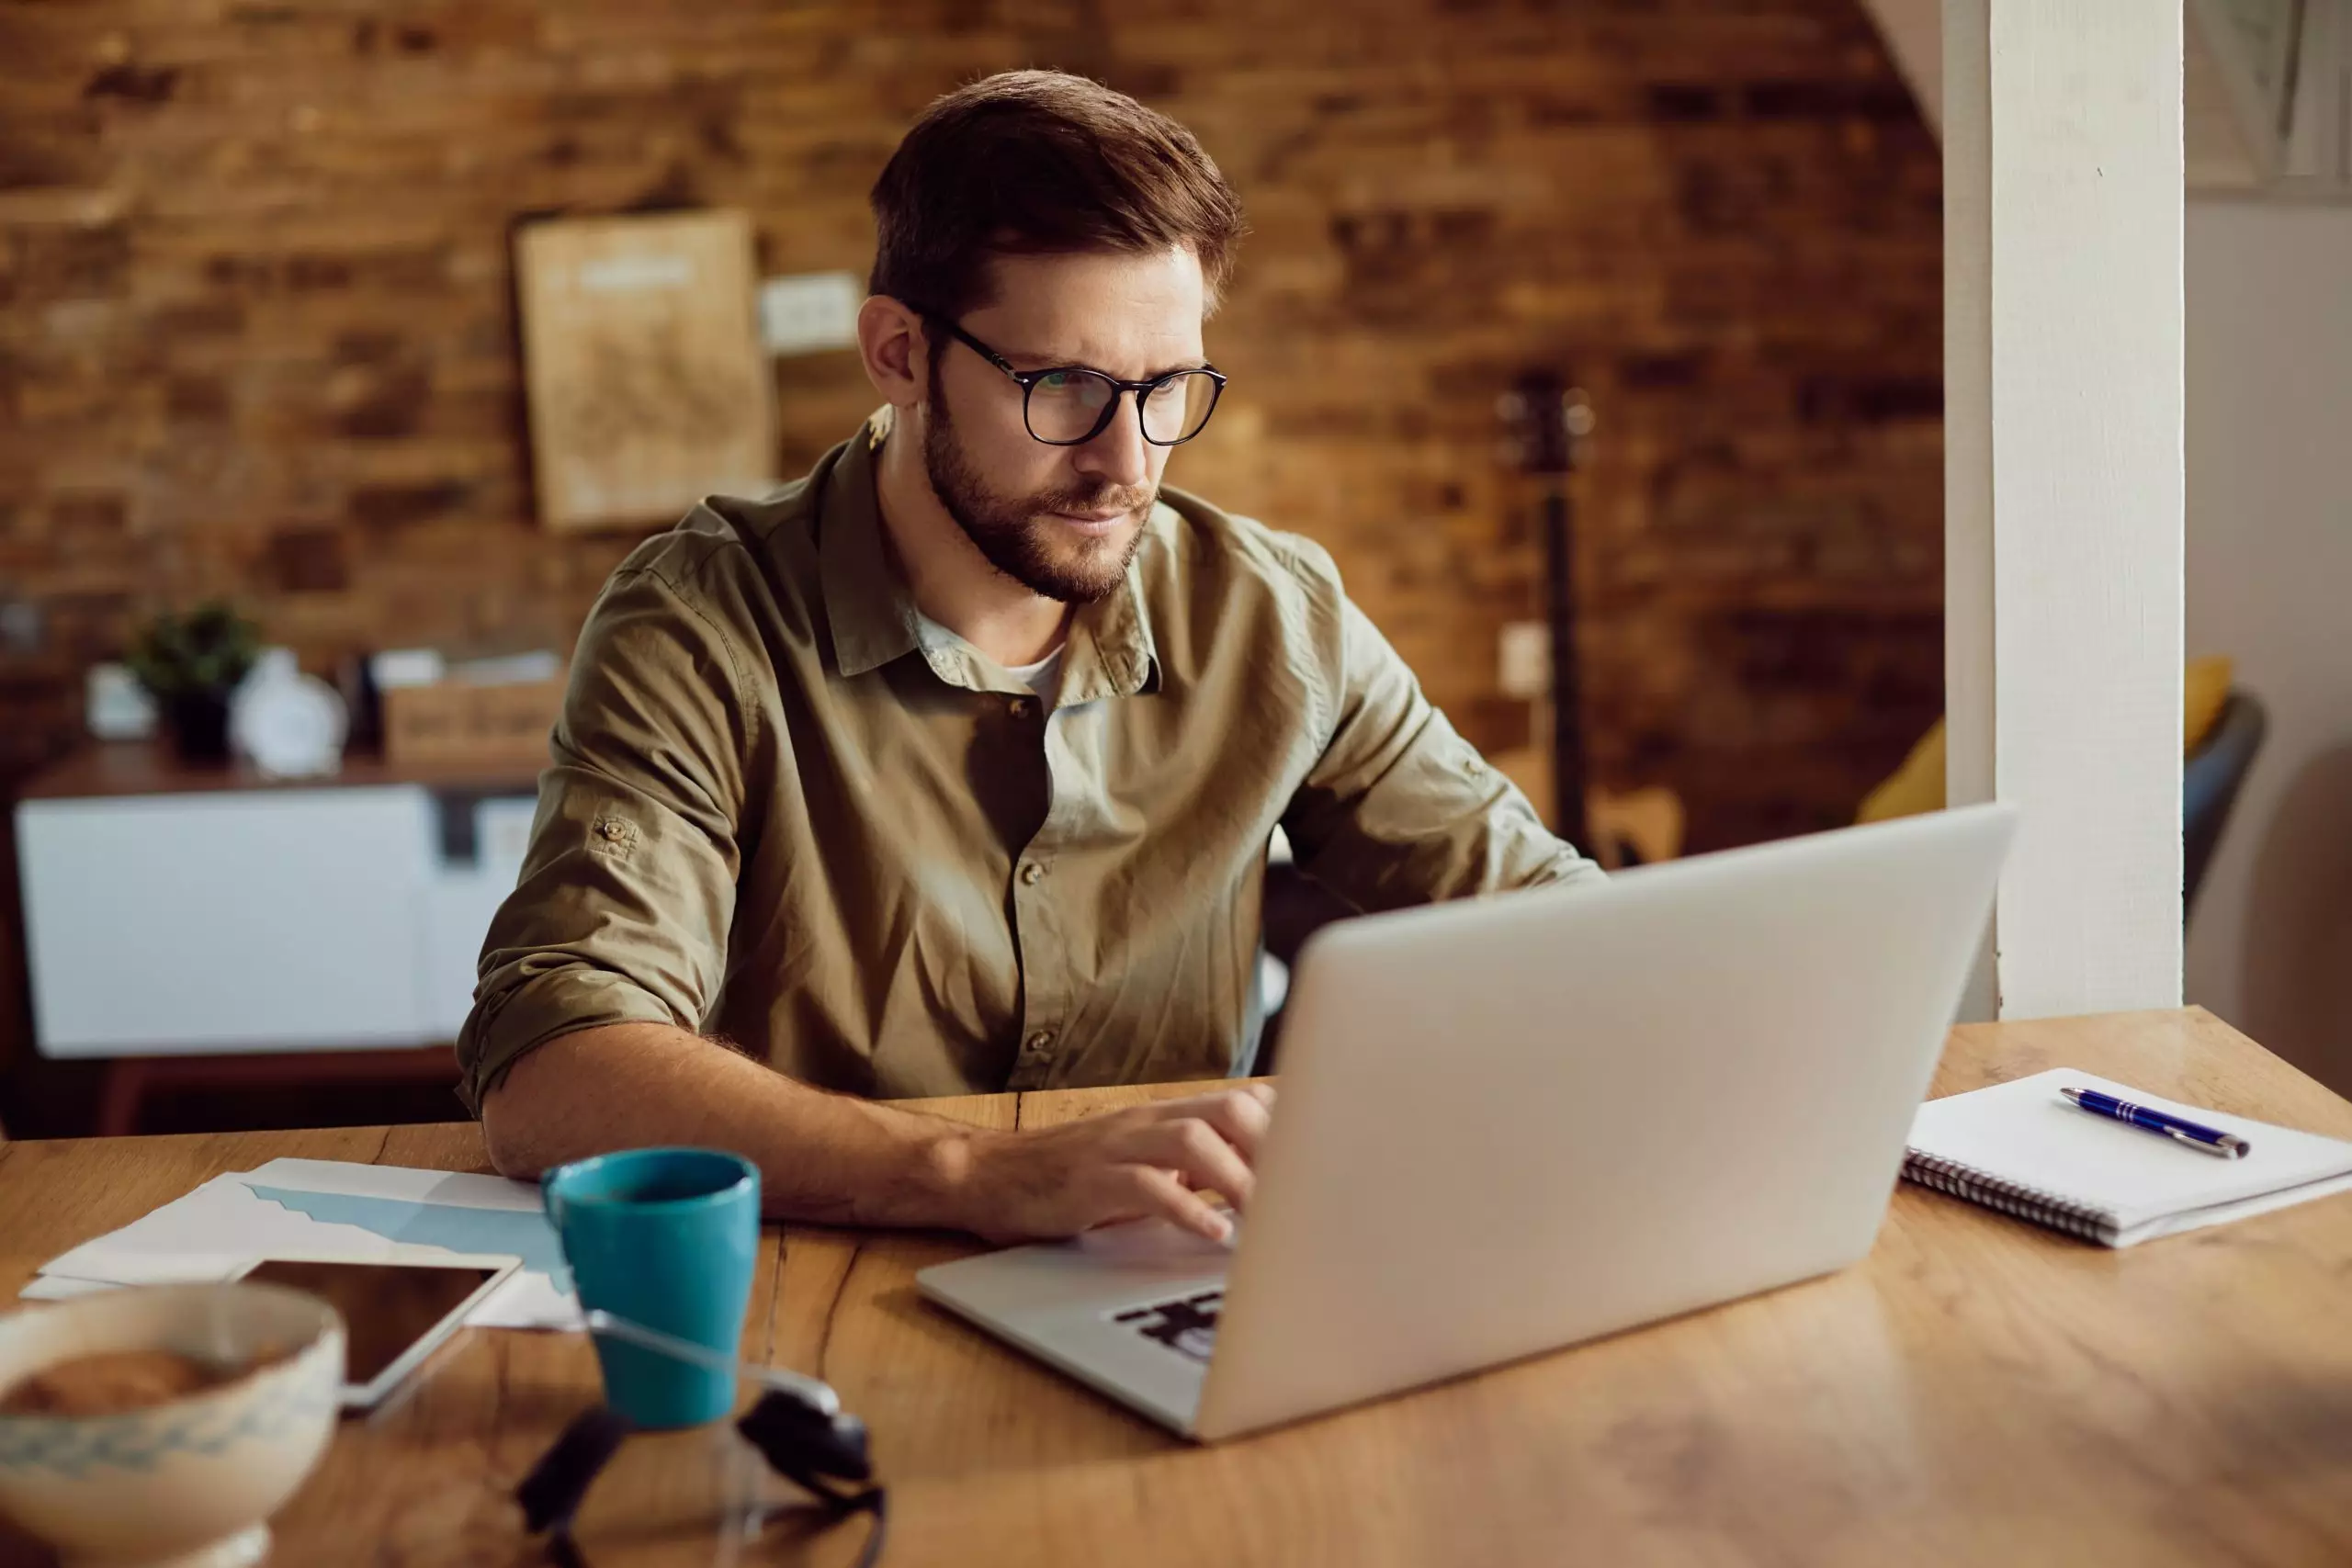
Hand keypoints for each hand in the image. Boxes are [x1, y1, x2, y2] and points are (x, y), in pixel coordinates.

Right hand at [951, 1084, 1275, 1244]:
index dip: (1290, 1130)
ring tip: (1266, 1219)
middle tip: (1303, 1198)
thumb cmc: (1074, 1177)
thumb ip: (1198, 1161)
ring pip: (1194, 1140)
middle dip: (1275, 1150)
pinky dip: (1186, 1208)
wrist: (991, 1176)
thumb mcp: (1144, 1162)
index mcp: (1168, 1115)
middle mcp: (1149, 1121)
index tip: (1324, 1169)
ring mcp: (1119, 1145)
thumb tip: (1263, 1175)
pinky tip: (1212, 1233)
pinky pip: (1145, 1185)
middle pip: (1231, 1109)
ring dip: (1239, 1179)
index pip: (1246, 1101)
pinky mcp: (1091, 1179)